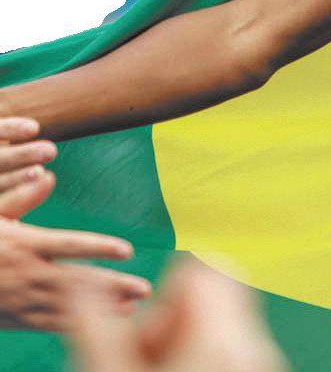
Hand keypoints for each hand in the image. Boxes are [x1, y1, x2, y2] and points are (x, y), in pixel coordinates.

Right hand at [0, 128, 152, 330]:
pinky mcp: (18, 319)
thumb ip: (21, 196)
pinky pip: (53, 324)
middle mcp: (26, 274)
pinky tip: (109, 318)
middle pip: (76, 281)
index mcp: (23, 245)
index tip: (127, 250)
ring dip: (104, 307)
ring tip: (136, 303)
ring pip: (69, 307)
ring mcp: (22, 299)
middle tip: (145, 288)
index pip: (68, 245)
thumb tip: (49, 174)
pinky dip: (82, 323)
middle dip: (112, 286)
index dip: (98, 248)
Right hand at [67, 259, 287, 371]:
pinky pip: (238, 344)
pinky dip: (207, 354)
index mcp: (223, 335)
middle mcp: (258, 342)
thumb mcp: (106, 369)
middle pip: (217, 291)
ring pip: (226, 320)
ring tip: (160, 368)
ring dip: (189, 338)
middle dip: (176, 316)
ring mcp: (267, 361)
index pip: (204, 266)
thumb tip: (81, 280)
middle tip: (149, 357)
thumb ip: (93, 319)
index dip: (165, 294)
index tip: (147, 332)